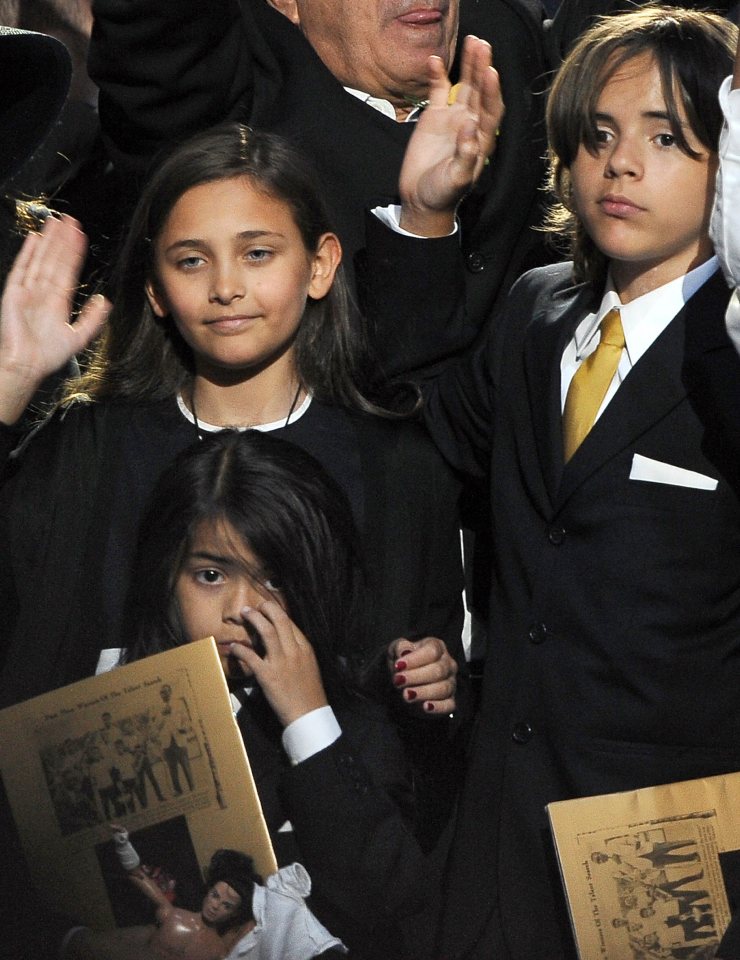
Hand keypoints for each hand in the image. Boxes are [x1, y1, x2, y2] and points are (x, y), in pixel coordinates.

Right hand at [0, 215, 109, 423]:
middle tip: (70, 219)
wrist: (27, 365)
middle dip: (62, 240)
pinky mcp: (14, 293)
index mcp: (58, 301)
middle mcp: (43, 292)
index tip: (80, 235)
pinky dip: (28, 255)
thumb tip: (104, 300)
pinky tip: (35, 240)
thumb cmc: (49, 355)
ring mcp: (28, 291)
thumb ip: (92, 319)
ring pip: (40, 260)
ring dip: (49, 241)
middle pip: (54, 260)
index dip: (74, 253)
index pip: (68, 270)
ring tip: (56, 222)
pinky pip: (21, 270)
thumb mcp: (79, 337)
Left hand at [229, 601, 328, 726]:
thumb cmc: (309, 692)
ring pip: (267, 632)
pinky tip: (234, 647)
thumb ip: (298, 651)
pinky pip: (251, 657)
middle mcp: (294, 651)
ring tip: (245, 613)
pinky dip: (240, 649)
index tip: (268, 609)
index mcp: (305, 648)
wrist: (308, 714)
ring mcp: (281, 662)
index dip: (278, 612)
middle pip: (280, 621)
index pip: (291, 623)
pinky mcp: (268, 676)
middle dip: (266, 608)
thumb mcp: (309, 666)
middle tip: (256, 605)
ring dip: (254, 619)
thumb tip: (285, 641)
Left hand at [387, 636, 457, 714]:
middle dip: (416, 676)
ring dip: (424, 692)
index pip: (432, 651)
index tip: (398, 666)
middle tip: (398, 681)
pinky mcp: (449, 701)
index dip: (415, 659)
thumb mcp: (396, 651)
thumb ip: (400, 648)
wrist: (402, 682)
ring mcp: (451, 683)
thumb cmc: (402, 663)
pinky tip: (425, 707)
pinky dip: (438, 707)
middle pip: (438, 670)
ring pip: (443, 688)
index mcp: (437, 647)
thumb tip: (404, 651)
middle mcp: (448, 664)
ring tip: (406, 695)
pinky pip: (449, 705)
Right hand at [398, 35, 502, 236]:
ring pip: (464, 86)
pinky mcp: (434, 117)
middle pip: (480, 91)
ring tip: (471, 42)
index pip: (491, 109)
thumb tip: (469, 126)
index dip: (491, 91)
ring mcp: (453, 118)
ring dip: (468, 65)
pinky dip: (437, 75)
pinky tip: (434, 60)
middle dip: (482, 68)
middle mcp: (471, 124)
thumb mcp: (456, 179)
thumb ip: (465, 154)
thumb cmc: (444, 194)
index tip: (490, 72)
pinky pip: (438, 91)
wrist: (422, 200)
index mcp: (481, 139)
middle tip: (482, 46)